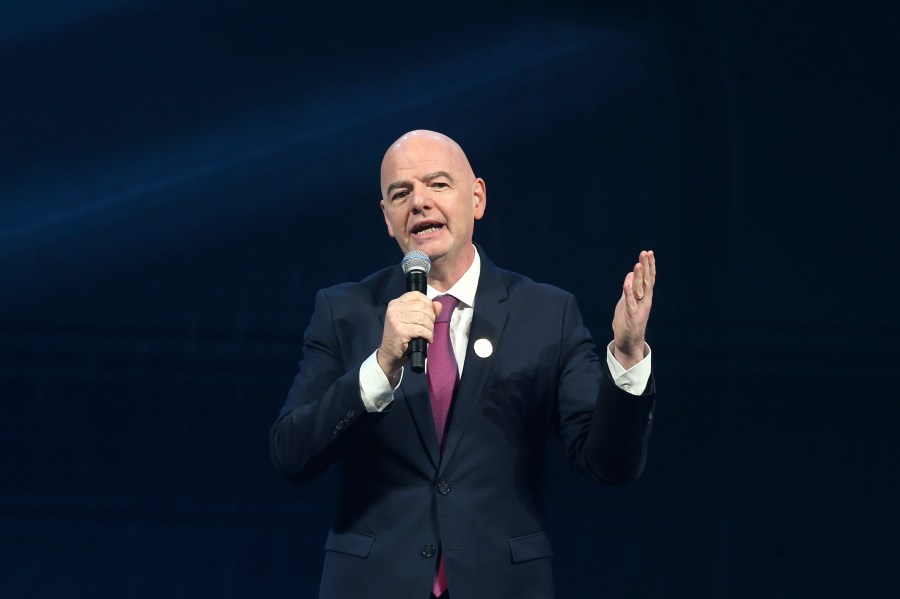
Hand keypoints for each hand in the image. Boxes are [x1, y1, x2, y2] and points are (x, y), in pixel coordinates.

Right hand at [377, 292, 442, 379]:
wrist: (389, 356)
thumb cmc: (402, 338)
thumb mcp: (412, 321)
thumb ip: (427, 311)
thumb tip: (438, 304)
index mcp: (396, 303)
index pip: (417, 295)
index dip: (428, 304)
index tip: (429, 315)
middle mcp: (394, 308)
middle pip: (423, 307)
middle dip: (431, 318)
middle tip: (429, 328)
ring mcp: (396, 319)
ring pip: (423, 318)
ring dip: (430, 329)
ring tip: (428, 335)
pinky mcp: (400, 330)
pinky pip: (421, 329)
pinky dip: (428, 335)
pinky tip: (427, 340)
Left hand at [612, 250, 655, 369]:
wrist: (629, 343)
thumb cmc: (628, 322)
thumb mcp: (628, 303)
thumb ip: (630, 290)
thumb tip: (631, 275)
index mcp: (644, 297)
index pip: (648, 278)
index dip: (649, 265)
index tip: (649, 253)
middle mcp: (645, 301)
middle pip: (646, 280)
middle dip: (646, 266)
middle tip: (646, 253)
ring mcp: (640, 308)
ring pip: (640, 289)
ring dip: (639, 277)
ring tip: (638, 264)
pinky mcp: (632, 316)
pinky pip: (630, 302)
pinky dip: (628, 292)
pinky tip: (627, 282)